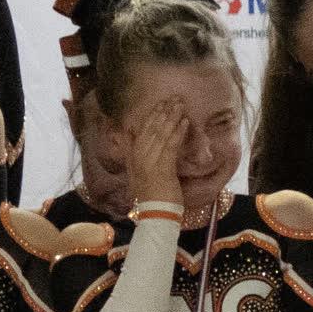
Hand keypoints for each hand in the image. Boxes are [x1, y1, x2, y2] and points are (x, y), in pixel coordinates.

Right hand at [124, 97, 194, 212]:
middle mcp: (139, 156)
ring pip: (161, 134)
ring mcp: (150, 162)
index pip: (141, 130)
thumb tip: (127, 133)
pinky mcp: (162, 168)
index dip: (151, 115)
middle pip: (151, 128)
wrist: (154, 214)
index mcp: (132, 156)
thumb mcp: (135, 172)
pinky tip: (185, 122)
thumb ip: (130, 151)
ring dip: (172, 117)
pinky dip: (178, 132)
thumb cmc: (150, 195)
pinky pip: (171, 145)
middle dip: (163, 111)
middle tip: (174, 98)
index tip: (161, 103)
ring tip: (181, 104)